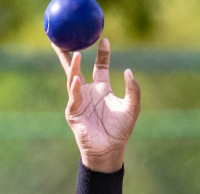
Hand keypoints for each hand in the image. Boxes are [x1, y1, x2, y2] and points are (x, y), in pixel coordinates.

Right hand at [53, 38, 138, 172]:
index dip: (102, 53)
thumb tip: (129, 70)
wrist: (110, 150)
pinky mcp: (73, 113)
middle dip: (69, 53)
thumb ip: (133, 90)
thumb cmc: (120, 131)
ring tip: (74, 54)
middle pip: (76, 68)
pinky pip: (74, 98)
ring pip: (72, 79)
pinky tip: (77, 80)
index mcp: (102, 89)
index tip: (104, 39)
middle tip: (65, 36)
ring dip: (72, 67)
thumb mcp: (132, 107)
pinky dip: (75, 89)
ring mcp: (79, 101)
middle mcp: (88, 92)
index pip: (100, 66)